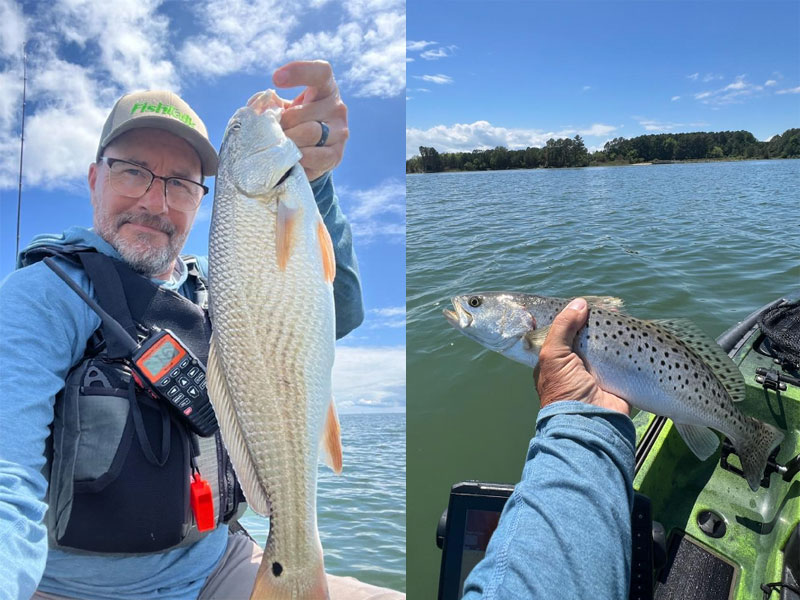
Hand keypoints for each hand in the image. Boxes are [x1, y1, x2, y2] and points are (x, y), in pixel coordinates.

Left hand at [272, 60, 348, 180]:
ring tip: (280, 146)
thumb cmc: (291, 123)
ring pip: (309, 134)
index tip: (276, 79)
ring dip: (289, 142)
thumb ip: (270, 104)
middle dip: (282, 125)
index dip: (299, 72)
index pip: (320, 72)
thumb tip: (261, 110)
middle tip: (273, 133)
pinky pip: (314, 156)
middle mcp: (337, 108)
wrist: (307, 152)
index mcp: (325, 88)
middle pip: (302, 114)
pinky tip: (290, 158)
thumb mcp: (282, 108)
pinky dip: (298, 158)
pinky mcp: (337, 155)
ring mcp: (340, 132)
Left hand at [534, 298, 629, 414]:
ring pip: (604, 343)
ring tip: (620, 312)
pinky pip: (622, 356)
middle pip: (585, 336)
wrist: (591, 421)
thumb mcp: (553, 355)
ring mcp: (596, 370)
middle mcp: (574, 364)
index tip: (583, 303)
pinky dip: (627, 345)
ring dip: (612, 332)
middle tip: (607, 306)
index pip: (561, 333)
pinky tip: (631, 330)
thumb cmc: (563, 390)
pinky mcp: (616, 376)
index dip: (571, 318)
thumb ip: (563, 327)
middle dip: (595, 322)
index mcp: (554, 360)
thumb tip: (579, 304)